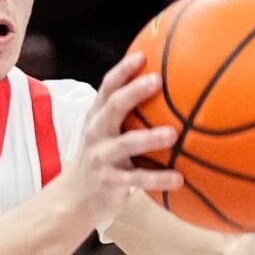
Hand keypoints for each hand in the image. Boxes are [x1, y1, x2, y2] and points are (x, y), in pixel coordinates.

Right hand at [66, 51, 185, 233]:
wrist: (74, 199)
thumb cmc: (102, 158)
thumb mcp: (107, 133)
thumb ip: (128, 114)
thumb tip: (172, 91)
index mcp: (98, 116)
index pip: (108, 87)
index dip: (123, 70)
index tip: (143, 55)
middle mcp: (96, 132)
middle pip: (113, 107)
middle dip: (134, 92)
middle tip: (157, 81)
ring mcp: (101, 157)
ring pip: (126, 143)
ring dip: (150, 138)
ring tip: (173, 134)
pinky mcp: (110, 182)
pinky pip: (137, 179)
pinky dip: (158, 179)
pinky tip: (180, 179)